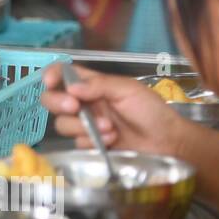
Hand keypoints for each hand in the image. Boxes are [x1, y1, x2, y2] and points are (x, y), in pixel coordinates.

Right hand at [39, 63, 186, 157]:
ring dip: (83, 126)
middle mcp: (85, 102)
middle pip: (52, 99)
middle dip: (58, 102)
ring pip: (62, 123)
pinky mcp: (90, 144)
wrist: (167, 142)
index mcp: (93, 84)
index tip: (51, 83)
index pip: (64, 73)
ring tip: (109, 128)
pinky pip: (76, 142)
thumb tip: (71, 88)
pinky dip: (92, 141)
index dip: (52, 75)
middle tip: (74, 107)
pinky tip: (112, 140)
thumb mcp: (128, 90)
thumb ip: (99, 85)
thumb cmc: (152, 111)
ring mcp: (86, 124)